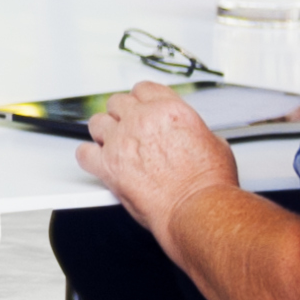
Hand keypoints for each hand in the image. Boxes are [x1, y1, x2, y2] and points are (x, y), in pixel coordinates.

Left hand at [76, 81, 238, 222]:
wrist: (197, 210)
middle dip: (122, 115)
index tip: (140, 107)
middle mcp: (142, 121)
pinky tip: (97, 162)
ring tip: (112, 144)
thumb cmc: (209, 185)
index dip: (141, 100)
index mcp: (169, 111)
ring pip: (97, 123)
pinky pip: (84, 153)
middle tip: (128, 129)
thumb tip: (189, 134)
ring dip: (104, 133)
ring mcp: (122, 141)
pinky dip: (88, 157)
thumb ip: (194, 131)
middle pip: (118, 103)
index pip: (143, 89)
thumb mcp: (215, 144)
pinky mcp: (108, 165)